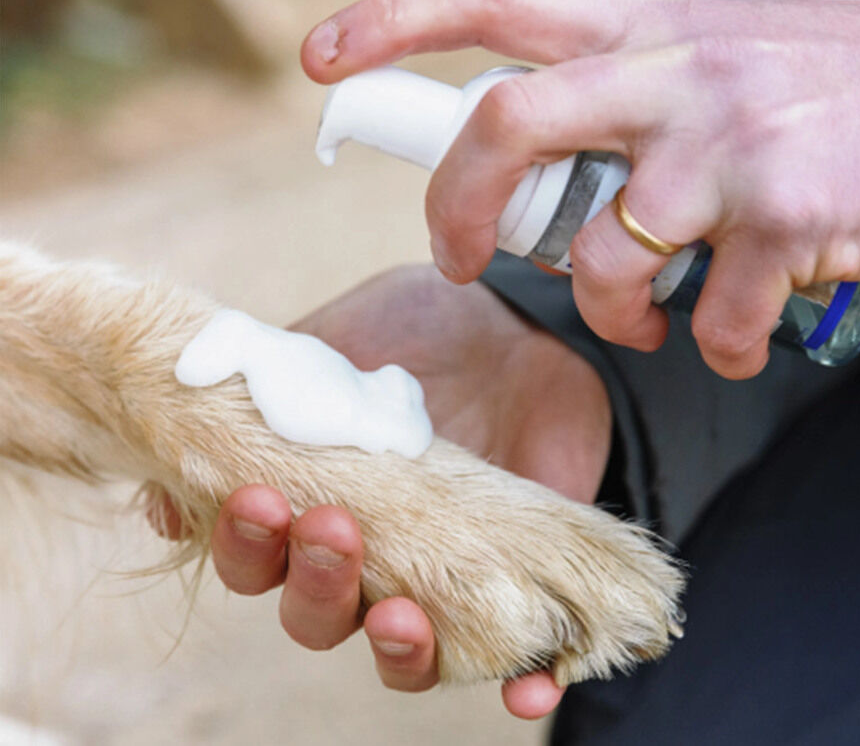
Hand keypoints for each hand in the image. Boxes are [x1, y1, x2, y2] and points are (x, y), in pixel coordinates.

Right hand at [157, 265, 611, 718]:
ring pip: (396, 646)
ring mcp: (435, 568)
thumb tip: (184, 441)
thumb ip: (267, 385)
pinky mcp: (507, 577)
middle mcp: (367, 548)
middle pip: (314, 610)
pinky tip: (528, 686)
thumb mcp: (339, 338)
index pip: (256, 554)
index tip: (252, 499)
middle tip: (328, 526)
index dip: (241, 543)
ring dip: (392, 647)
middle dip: (311, 581)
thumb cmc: (416, 326)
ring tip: (398, 616)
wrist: (520, 321)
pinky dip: (519, 683)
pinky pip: (508, 652)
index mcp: (311, 498)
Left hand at [300, 0, 859, 378]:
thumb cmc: (822, 87)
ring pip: (599, 255)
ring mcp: (727, 147)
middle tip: (459, 263)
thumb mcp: (710, 57)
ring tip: (641, 319)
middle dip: (456, 207)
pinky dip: (713, 347)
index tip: (318, 56)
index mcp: (644, 28)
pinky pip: (711, 320)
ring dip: (606, 312)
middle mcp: (673, 74)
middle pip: (505, 125)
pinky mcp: (784, 220)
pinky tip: (734, 336)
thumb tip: (539, 164)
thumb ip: (621, 96)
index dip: (394, 20)